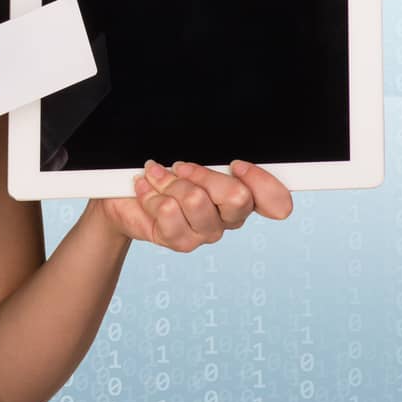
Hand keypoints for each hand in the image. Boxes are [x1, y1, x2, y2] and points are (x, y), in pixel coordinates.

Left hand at [90, 159, 293, 250]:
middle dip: (204, 174)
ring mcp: (206, 233)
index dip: (261, 182)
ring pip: (197, 200)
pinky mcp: (181, 242)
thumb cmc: (164, 172)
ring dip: (170, 182)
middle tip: (181, 167)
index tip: (236, 165)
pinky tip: (146, 190)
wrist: (124, 196)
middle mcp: (230, 218)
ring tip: (156, 177)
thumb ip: (215, 160)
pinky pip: (170, 212)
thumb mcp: (192, 160)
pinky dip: (152, 194)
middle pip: (237, 198)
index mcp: (243, 195)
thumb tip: (228, 160)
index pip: (277, 201)